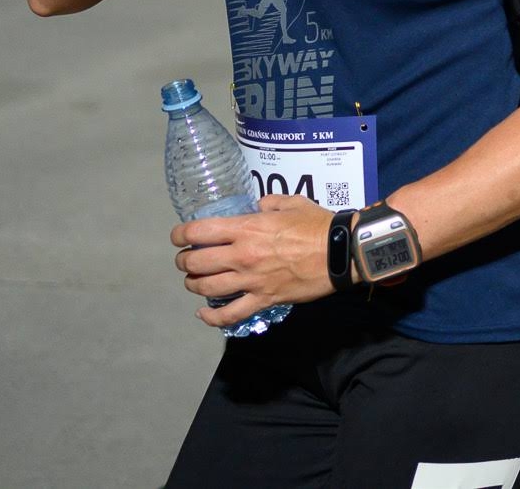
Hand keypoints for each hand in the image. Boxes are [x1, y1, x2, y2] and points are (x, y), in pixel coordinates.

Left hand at [170, 194, 334, 327]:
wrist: (341, 252)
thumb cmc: (318, 224)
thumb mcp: (292, 202)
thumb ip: (269, 203)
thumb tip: (258, 207)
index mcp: (247, 228)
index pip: (198, 232)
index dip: (180, 234)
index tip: (178, 236)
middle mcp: (242, 255)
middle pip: (195, 263)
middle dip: (184, 261)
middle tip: (186, 260)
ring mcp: (251, 280)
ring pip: (206, 288)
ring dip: (193, 284)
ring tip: (194, 281)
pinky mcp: (263, 299)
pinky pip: (230, 315)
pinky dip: (211, 318)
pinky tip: (203, 314)